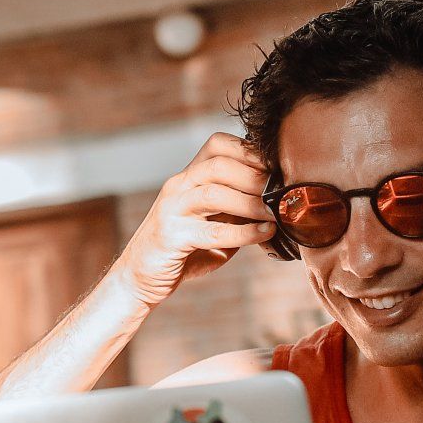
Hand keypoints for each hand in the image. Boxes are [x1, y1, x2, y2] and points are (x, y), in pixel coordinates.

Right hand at [115, 133, 275, 307]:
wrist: (141, 277)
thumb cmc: (184, 249)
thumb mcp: (214, 222)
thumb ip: (238, 209)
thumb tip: (279, 201)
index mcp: (188, 177)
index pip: (217, 145)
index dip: (249, 150)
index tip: (275, 166)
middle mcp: (178, 187)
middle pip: (219, 165)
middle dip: (255, 176)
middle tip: (281, 192)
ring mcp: (172, 209)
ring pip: (214, 193)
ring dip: (251, 203)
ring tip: (275, 214)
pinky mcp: (171, 236)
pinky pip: (213, 231)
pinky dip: (244, 232)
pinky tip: (264, 233)